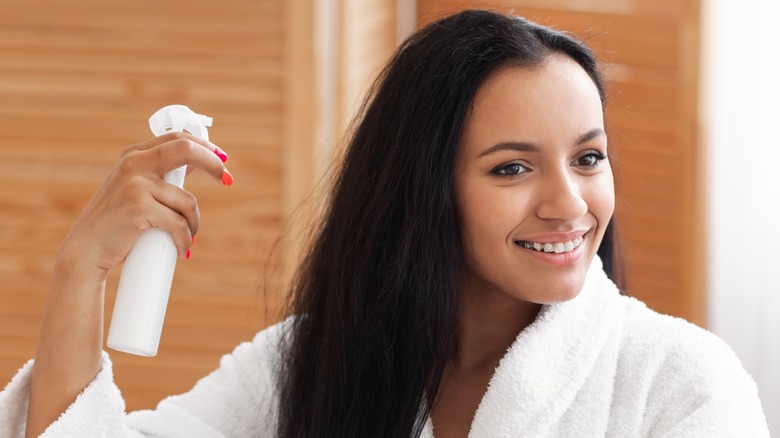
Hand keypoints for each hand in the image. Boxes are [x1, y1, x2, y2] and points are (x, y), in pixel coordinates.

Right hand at [58, 132, 230, 276]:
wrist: (86, 249)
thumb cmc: (116, 221)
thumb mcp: (138, 189)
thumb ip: (163, 174)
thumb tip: (196, 164)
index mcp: (134, 155)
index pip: (177, 138)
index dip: (205, 147)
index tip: (222, 159)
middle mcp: (134, 163)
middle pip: (186, 150)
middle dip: (213, 164)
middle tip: (227, 180)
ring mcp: (136, 185)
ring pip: (188, 201)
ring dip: (193, 224)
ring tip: (186, 238)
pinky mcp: (139, 208)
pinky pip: (179, 225)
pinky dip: (184, 240)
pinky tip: (182, 250)